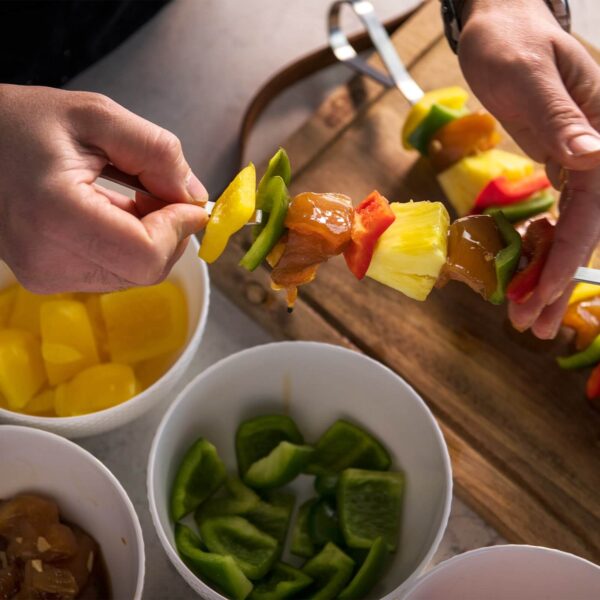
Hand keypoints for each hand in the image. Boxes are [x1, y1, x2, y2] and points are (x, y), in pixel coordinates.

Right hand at [0, 84, 207, 292]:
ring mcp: (45, 276)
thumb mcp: (97, 117)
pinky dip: (128, 246)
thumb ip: (158, 153)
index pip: (146, 254)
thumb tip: (195, 197)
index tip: (188, 201)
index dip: (179, 228)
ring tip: (124, 197)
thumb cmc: (21, 124)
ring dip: (148, 238)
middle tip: (157, 192)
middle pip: (146, 270)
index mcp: (56, 215)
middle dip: (168, 232)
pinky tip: (110, 213)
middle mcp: (47, 259)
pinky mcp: (48, 279)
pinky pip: (114, 273)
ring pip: (135, 275)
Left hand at [457, 0, 599, 337]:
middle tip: (528, 323)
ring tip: (526, 314)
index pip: (593, 206)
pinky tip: (530, 270)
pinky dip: (543, 245)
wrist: (500, 25)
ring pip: (573, 226)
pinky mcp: (560, 162)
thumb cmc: (510, 42)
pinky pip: (559, 213)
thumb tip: (593, 158)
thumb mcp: (529, 75)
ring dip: (550, 271)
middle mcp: (598, 151)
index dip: (568, 255)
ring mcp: (582, 159)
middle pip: (586, 226)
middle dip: (557, 278)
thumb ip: (562, 118)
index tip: (543, 294)